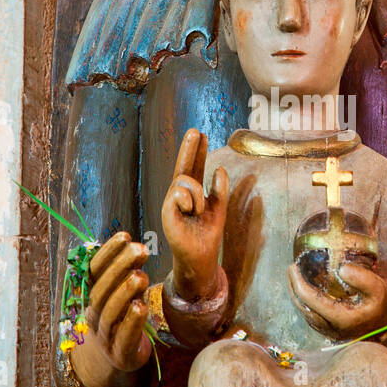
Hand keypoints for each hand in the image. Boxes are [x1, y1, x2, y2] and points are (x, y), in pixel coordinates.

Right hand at [70, 230, 151, 386]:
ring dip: (124, 292)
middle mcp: (95, 314)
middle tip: (140, 249)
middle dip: (120, 267)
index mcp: (93, 297)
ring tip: (141, 276)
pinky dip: (131, 322)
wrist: (117, 358)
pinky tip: (141, 307)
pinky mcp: (121, 353)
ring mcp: (105, 335)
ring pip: (109, 312)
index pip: (95, 271)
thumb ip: (126, 275)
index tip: (124, 235)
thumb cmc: (123, 318)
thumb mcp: (123, 294)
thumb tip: (133, 245)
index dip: (108, 253)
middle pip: (102, 290)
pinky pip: (123, 337)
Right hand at [161, 128, 228, 301]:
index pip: (195, 167)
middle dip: (189, 147)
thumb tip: (220, 169)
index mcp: (193, 192)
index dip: (198, 151)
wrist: (201, 256)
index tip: (202, 134)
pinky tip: (189, 211)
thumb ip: (220, 190)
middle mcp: (180, 194)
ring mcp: (172, 201)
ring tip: (197, 210)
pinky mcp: (167, 210)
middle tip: (195, 130)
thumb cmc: (208, 234)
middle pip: (184, 165)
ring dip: (197, 193)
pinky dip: (188, 200)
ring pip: (186, 179)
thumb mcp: (219, 208)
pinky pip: (179, 192)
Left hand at [287, 262, 386, 340]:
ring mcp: (328, 332)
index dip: (298, 283)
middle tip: (291, 269)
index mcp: (341, 319)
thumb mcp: (378, 288)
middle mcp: (331, 329)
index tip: (293, 267)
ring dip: (296, 295)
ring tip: (294, 277)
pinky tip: (304, 288)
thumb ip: (362, 278)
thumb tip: (341, 269)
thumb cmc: (381, 303)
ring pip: (304, 314)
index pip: (310, 300)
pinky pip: (310, 316)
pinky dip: (304, 302)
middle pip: (302, 308)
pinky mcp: (328, 331)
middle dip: (293, 288)